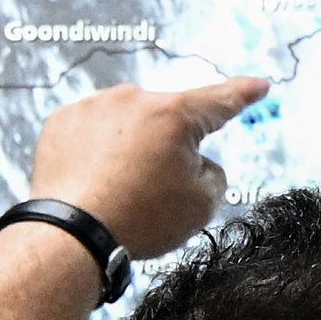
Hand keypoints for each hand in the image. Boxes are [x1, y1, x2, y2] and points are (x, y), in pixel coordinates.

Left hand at [27, 74, 268, 265]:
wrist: (70, 234)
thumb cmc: (138, 220)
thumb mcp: (201, 205)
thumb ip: (213, 175)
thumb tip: (197, 162)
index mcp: (174, 115)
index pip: (220, 100)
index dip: (243, 93)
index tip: (259, 85)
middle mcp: (133, 99)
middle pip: (166, 118)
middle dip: (167, 146)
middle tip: (153, 188)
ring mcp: (92, 106)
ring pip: (126, 122)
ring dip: (130, 146)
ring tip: (117, 188)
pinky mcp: (61, 121)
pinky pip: (91, 130)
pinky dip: (96, 151)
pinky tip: (92, 180)